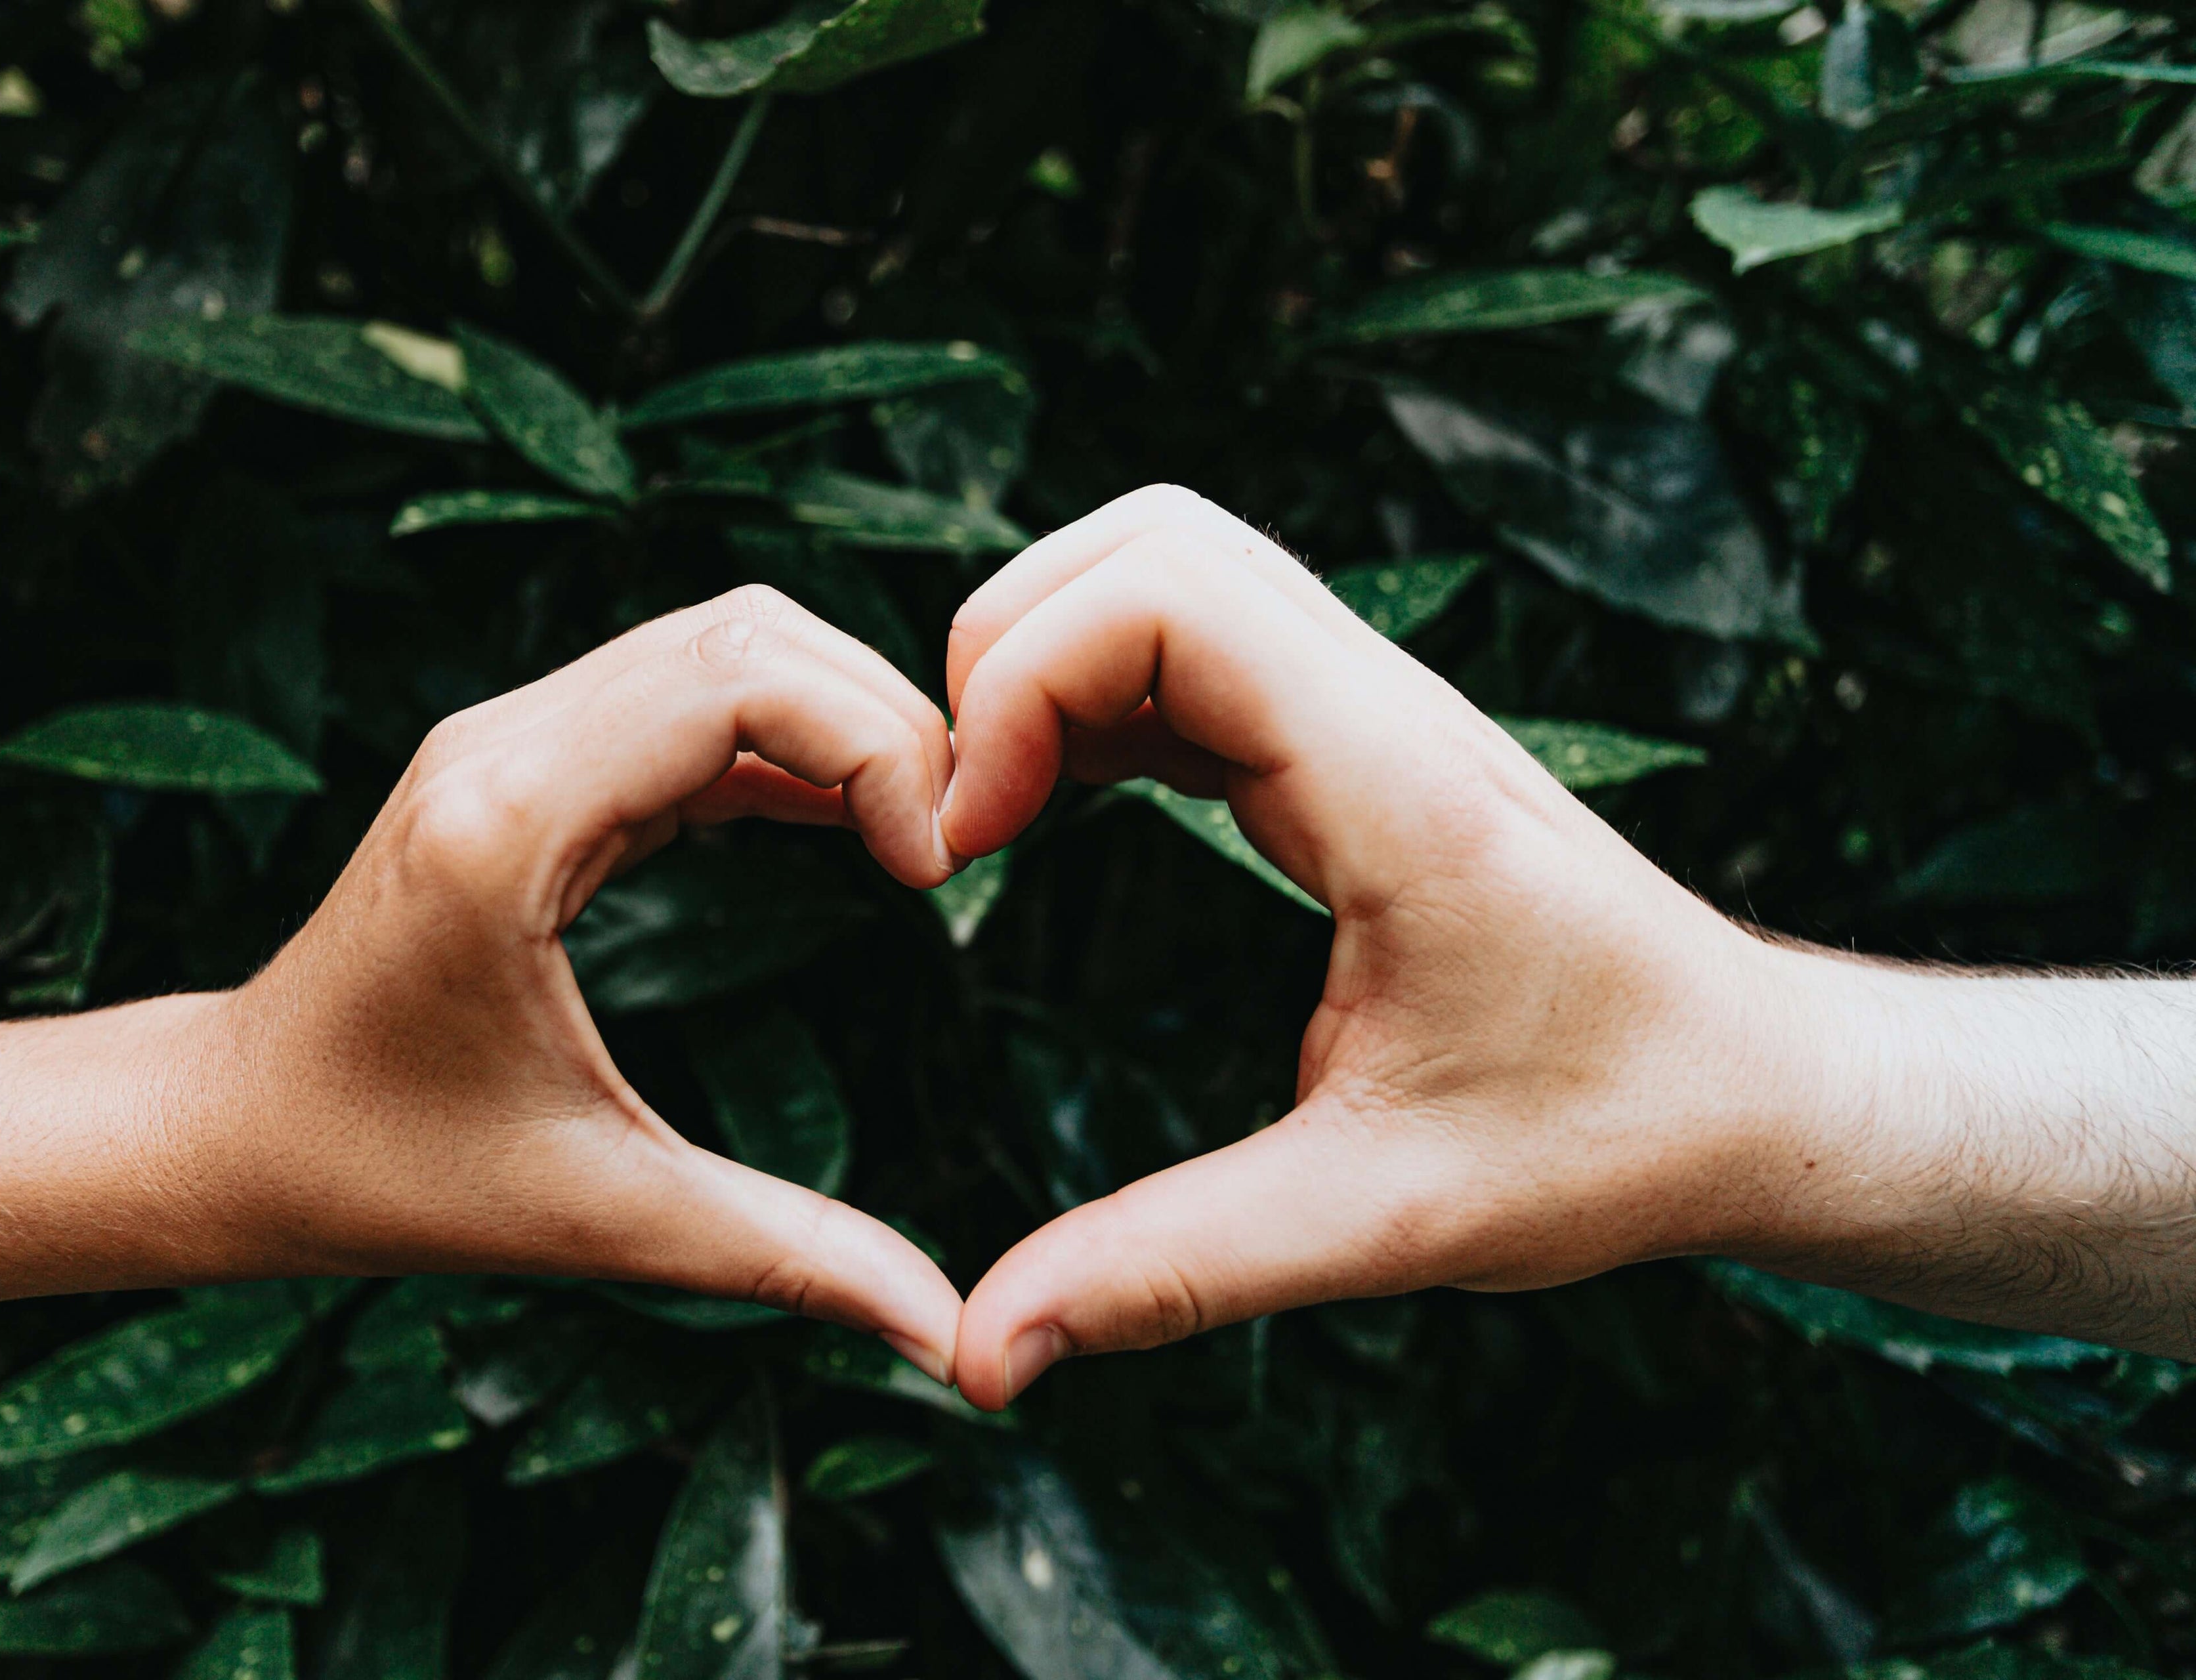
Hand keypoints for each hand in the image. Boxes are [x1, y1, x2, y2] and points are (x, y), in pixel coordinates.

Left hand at [204, 586, 964, 1378]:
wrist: (229, 1131)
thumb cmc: (380, 1174)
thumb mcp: (595, 1216)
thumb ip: (784, 1254)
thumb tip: (952, 1338)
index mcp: (510, 821)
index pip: (741, 680)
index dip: (877, 746)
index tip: (934, 872)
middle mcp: (501, 744)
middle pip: (748, 634)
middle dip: (883, 718)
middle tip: (955, 847)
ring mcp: (504, 738)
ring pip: (720, 644)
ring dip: (838, 717)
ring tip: (918, 835)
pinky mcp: (519, 760)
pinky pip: (681, 695)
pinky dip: (783, 739)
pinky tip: (848, 824)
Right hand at [939, 486, 1838, 1408]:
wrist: (1758, 1089)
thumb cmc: (1610, 1141)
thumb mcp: (1384, 1223)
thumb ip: (1174, 1271)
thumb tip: (981, 1356)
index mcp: (1398, 791)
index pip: (1166, 597)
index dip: (1020, 691)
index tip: (970, 850)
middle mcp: (1388, 710)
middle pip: (1146, 543)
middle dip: (1006, 654)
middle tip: (968, 826)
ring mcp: (1378, 708)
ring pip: (1166, 567)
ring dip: (1046, 660)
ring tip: (999, 816)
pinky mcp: (1361, 737)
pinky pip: (1198, 642)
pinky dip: (1095, 692)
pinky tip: (1058, 805)